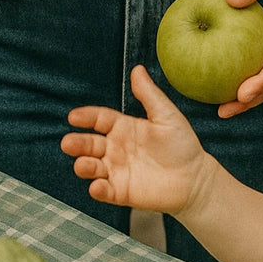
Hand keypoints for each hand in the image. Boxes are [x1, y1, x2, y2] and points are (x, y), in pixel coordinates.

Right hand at [62, 65, 210, 213]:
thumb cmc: (182, 144)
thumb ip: (149, 95)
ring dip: (84, 166)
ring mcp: (117, 171)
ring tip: (82, 165)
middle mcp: (116, 149)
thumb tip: (137, 69)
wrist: (195, 178)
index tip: (73, 117)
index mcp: (124, 128)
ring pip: (93, 167)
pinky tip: (97, 186)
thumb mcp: (166, 115)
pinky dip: (98, 190)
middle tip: (67, 143)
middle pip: (90, 144)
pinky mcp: (122, 192)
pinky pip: (105, 191)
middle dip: (77, 143)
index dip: (86, 117)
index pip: (100, 119)